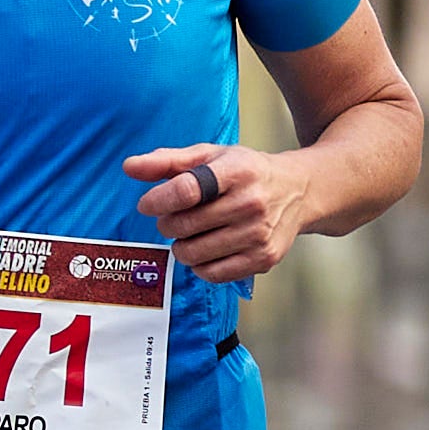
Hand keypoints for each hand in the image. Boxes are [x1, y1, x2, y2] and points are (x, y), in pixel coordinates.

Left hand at [126, 145, 313, 283]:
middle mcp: (252, 203)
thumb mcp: (211, 156)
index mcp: (237, 171)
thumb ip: (167, 161)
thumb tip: (129, 167)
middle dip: (167, 224)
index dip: (158, 200)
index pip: (186, 190)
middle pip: (185, 225)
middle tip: (174, 218)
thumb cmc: (247, 172)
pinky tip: (207, 250)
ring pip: (194, 253)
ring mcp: (259, 234)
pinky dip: (200, 265)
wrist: (298, 191)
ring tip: (191, 234)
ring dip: (182, 246)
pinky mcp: (264, 258)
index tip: (147, 204)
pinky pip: (213, 273)